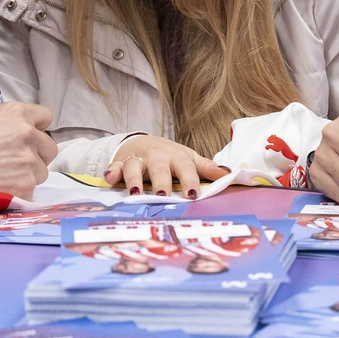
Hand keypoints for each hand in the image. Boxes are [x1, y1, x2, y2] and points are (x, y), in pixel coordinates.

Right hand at [0, 102, 56, 199]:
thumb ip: (10, 125)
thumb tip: (24, 132)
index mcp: (16, 113)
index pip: (45, 117)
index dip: (36, 128)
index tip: (30, 136)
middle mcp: (27, 134)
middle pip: (49, 147)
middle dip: (36, 154)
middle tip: (14, 161)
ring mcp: (28, 161)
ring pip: (41, 171)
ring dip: (26, 174)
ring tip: (0, 175)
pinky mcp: (25, 185)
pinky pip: (30, 190)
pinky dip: (18, 191)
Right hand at [105, 135, 228, 199]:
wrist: (145, 142)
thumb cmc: (171, 156)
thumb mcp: (190, 159)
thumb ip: (207, 169)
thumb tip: (229, 174)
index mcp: (177, 157)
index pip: (185, 168)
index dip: (190, 180)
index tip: (193, 193)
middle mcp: (157, 157)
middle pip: (159, 168)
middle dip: (161, 181)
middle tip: (163, 195)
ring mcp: (139, 160)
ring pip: (134, 167)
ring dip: (134, 179)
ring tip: (134, 193)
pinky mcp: (122, 163)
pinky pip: (115, 167)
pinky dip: (112, 171)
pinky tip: (109, 178)